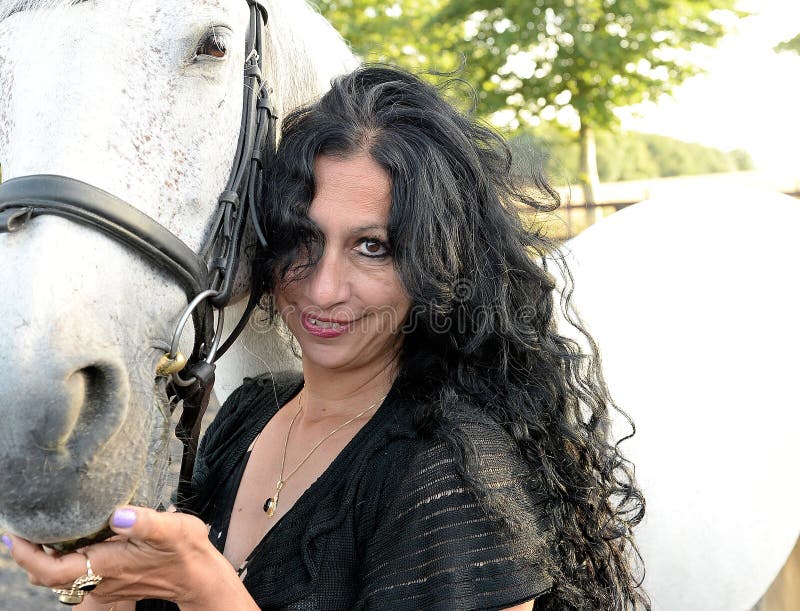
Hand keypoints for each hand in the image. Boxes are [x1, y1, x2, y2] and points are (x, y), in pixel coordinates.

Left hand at [2, 506, 256, 609]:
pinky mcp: (113, 583)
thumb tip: (117, 514)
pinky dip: (63, 560)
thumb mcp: (173, 528)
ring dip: (45, 558)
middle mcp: (100, 580)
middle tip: (20, 528)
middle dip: (29, 555)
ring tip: (41, 530)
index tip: (14, 534)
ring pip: (61, 577)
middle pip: (48, 576)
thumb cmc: (187, 551)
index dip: (26, 555)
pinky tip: (71, 539)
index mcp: (107, 565)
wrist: (200, 577)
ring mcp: (105, 585)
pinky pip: (76, 576)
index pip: (50, 569)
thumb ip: (145, 521)